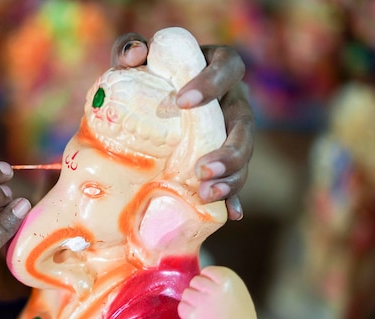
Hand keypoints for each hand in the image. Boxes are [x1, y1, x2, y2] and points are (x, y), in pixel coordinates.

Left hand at [111, 33, 253, 220]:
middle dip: (229, 149)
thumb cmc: (148, 74)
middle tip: (201, 169)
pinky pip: (236, 178)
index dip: (212, 82)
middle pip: (245, 123)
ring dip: (232, 177)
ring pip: (245, 154)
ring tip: (207, 193)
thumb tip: (134, 57)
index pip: (229, 67)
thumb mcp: (137, 58)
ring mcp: (231, 131)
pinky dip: (234, 196)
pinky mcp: (225, 157)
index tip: (182, 100)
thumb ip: (130, 48)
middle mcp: (232, 100)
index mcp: (218, 68)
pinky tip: (232, 214)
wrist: (149, 103)